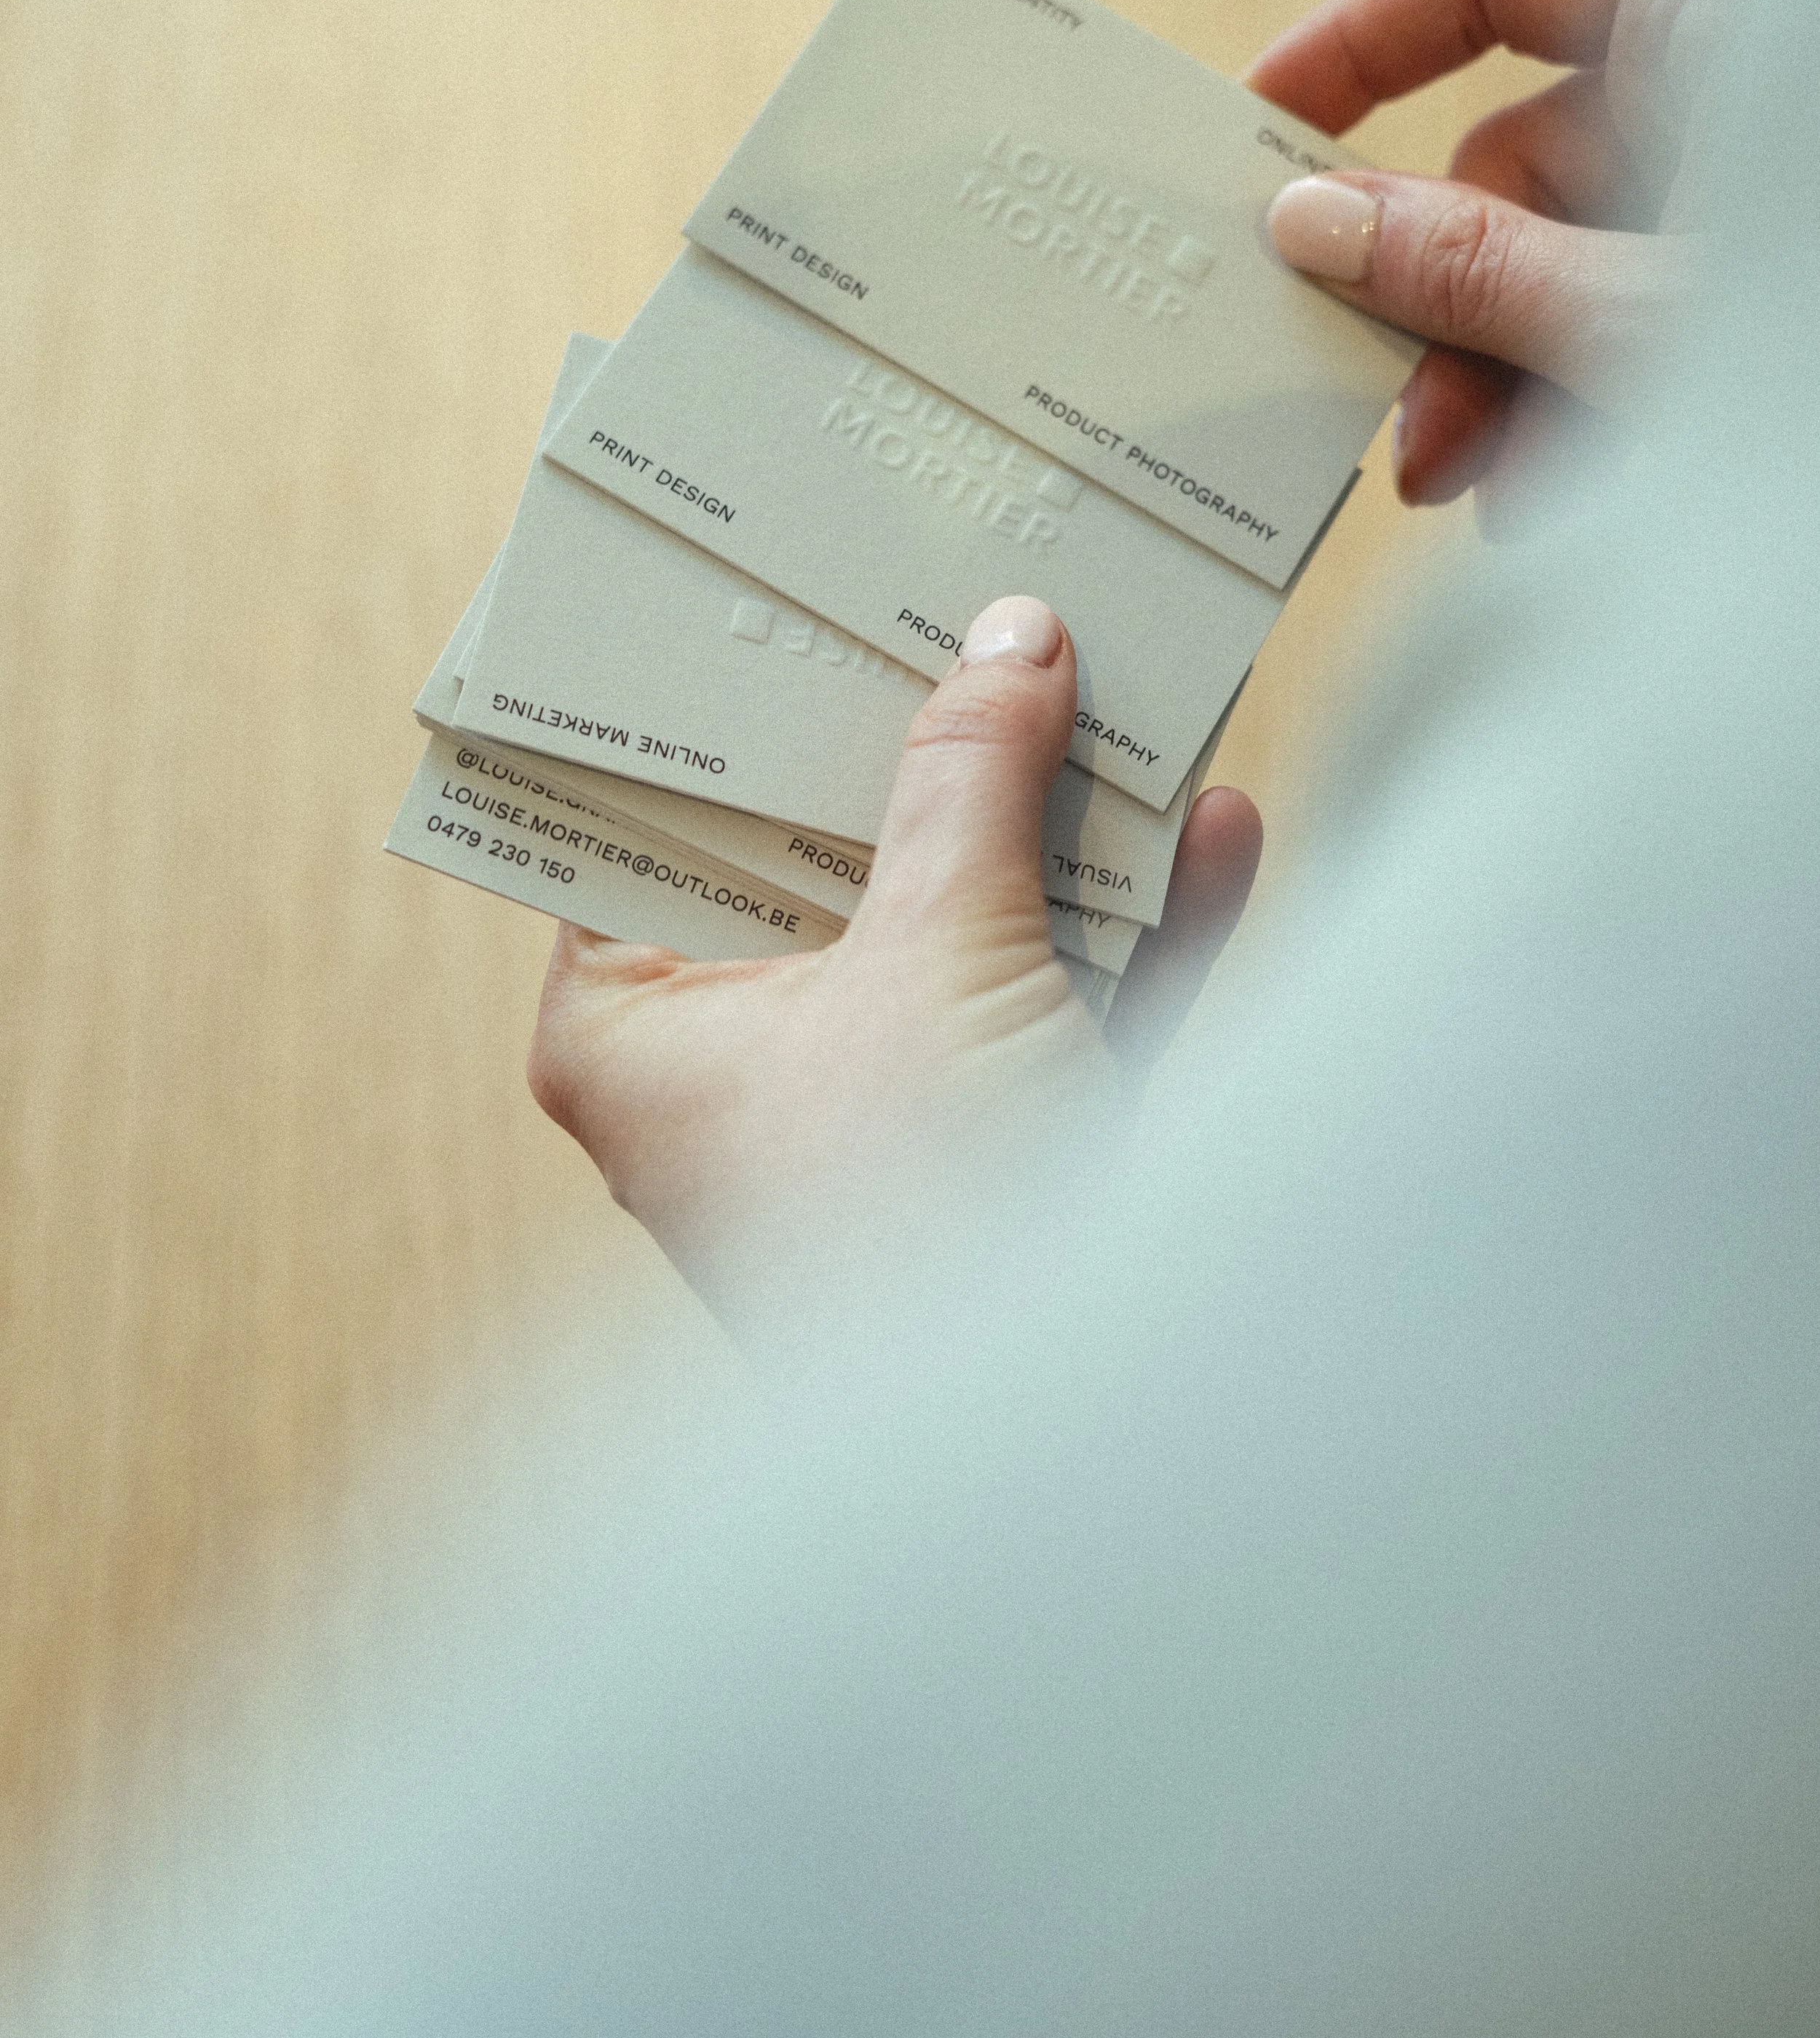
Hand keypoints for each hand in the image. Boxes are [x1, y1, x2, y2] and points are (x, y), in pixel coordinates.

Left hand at [528, 597, 1261, 1315]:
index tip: (784, 586)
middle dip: (921, 746)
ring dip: (1056, 828)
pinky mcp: (1003, 1150)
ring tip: (1119, 690)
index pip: (653, 818)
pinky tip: (1218, 826)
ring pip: (962, 929)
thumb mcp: (935, 960)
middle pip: (827, 856)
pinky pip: (1066, 1012)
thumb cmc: (916, 1215)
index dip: (725, 702)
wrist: (1059, 1451)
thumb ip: (969, 788)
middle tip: (967, 603)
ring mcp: (880, 1110)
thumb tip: (1009, 639)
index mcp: (639, 1025)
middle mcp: (742, 1067)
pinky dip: (1142, 932)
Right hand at [1246, 0, 1723, 514]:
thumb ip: (1473, 269)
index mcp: (1700, 19)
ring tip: (1471, 493)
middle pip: (1510, 166)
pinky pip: (1619, 333)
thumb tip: (1314, 220)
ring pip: (1558, 272)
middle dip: (1436, 302)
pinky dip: (1569, 413)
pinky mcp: (1742, 307)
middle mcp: (1711, 95)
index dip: (1358, 42)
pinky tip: (1543, 501)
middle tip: (1387, 418)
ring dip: (1493, 385)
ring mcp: (1729, 204)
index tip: (1255, 128)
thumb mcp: (1643, 310)